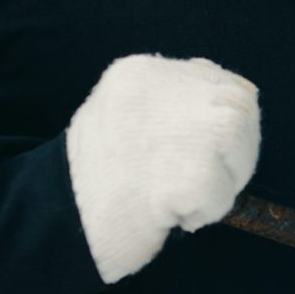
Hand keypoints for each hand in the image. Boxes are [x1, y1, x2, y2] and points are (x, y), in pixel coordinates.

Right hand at [65, 53, 259, 283]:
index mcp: (140, 73)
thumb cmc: (98, 177)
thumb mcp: (125, 115)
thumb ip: (174, 101)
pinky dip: (209, 211)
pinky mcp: (182, 175)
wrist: (55, 220)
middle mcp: (155, 90)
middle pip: (238, 109)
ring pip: (237, 146)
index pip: (220, 81)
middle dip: (238, 150)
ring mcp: (169, 130)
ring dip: (224, 181)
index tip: (217, 150)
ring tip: (185, 199)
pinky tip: (177, 217)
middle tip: (210, 181)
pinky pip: (222, 192)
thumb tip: (240, 96)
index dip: (231, 119)